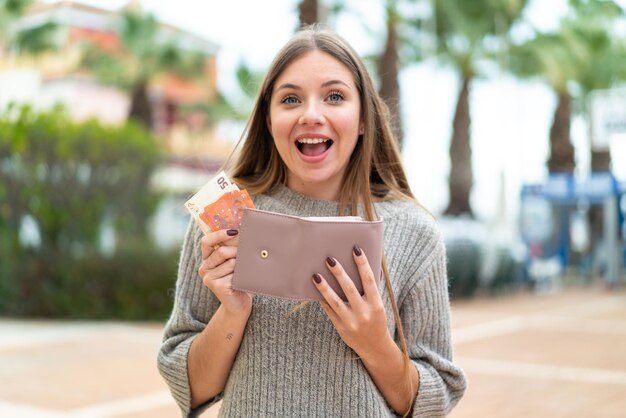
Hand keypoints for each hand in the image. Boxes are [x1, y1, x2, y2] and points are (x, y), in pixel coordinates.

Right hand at [198, 229, 251, 315]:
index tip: (235, 231)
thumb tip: (242, 230)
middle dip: (238, 249)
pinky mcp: (217, 287)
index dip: (220, 234)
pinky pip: (234, 274)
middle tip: (250, 249)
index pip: (207, 241)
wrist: (240, 303)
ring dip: (242, 263)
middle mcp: (204, 268)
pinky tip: (246, 278)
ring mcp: (209, 278)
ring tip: (249, 266)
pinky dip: (243, 275)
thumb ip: (233, 247)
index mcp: (207, 259)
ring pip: (230, 262)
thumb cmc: (239, 279)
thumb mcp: (235, 260)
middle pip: (221, 251)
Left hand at [312, 245, 392, 359]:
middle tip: (329, 259)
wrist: (375, 347)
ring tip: (315, 275)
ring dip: (324, 287)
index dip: (362, 264)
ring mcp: (351, 321)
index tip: (356, 249)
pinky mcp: (340, 327)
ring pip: (335, 301)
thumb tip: (367, 266)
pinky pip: (329, 311)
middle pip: (349, 289)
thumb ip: (372, 289)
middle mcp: (364, 313)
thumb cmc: (376, 319)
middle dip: (339, 273)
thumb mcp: (379, 305)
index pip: (369, 280)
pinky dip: (323, 299)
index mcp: (376, 304)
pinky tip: (315, 290)